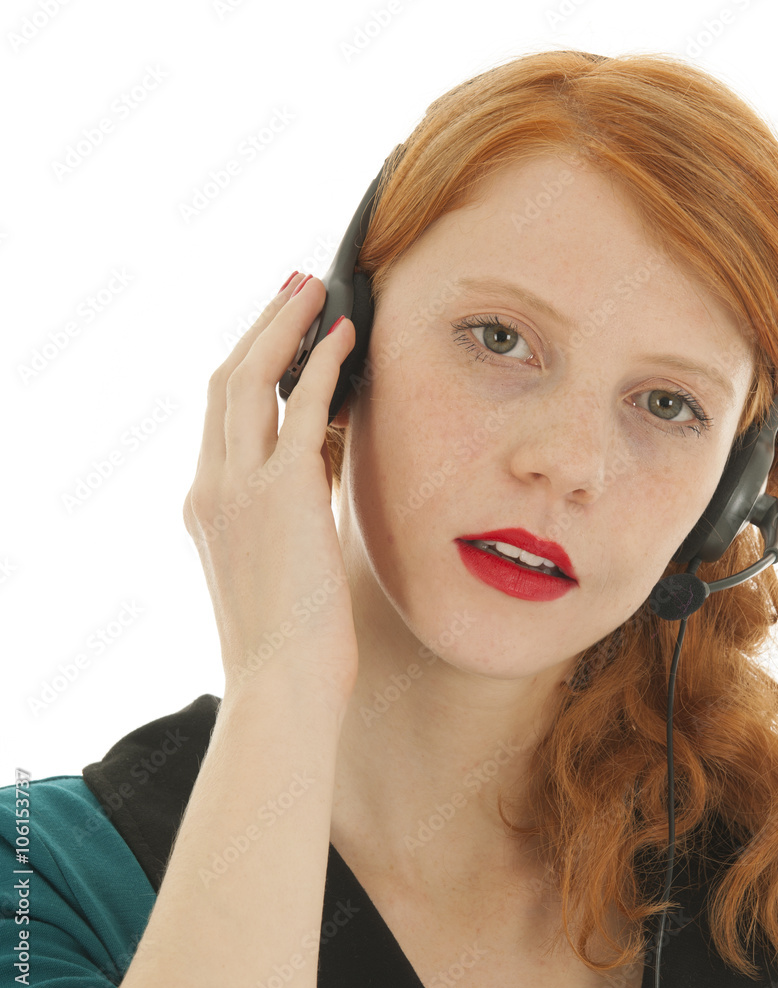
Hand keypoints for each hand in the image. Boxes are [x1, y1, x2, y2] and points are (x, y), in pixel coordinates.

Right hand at [183, 274, 358, 703]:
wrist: (282, 684)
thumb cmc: (292, 639)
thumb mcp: (281, 561)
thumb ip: (292, 509)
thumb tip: (324, 469)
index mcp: (209, 505)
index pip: (223, 414)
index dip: (249, 362)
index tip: (277, 330)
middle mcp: (213, 486)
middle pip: (228, 380)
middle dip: (262, 327)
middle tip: (295, 288)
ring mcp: (239, 486)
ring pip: (252, 379)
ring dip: (285, 327)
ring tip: (315, 290)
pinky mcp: (281, 491)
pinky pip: (300, 408)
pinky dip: (321, 365)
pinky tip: (344, 337)